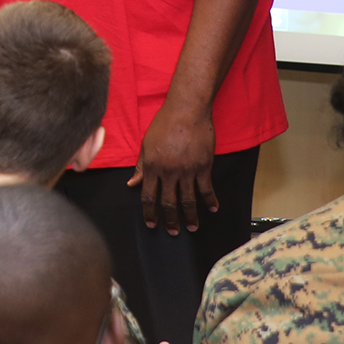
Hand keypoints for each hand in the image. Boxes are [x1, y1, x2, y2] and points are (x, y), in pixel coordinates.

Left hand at [126, 101, 216, 234]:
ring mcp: (187, 170)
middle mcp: (169, 172)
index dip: (149, 212)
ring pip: (188, 199)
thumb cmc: (163, 124)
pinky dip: (210, 200)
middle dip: (170, 220)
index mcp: (152, 167)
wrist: (186, 110)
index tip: (151, 224)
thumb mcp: (146, 144)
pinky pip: (206, 188)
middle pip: (168, 202)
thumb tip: (131, 184)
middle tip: (173, 232)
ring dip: (190, 216)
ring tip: (192, 227)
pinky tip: (212, 208)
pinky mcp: (204, 166)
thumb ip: (140, 166)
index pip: (148, 195)